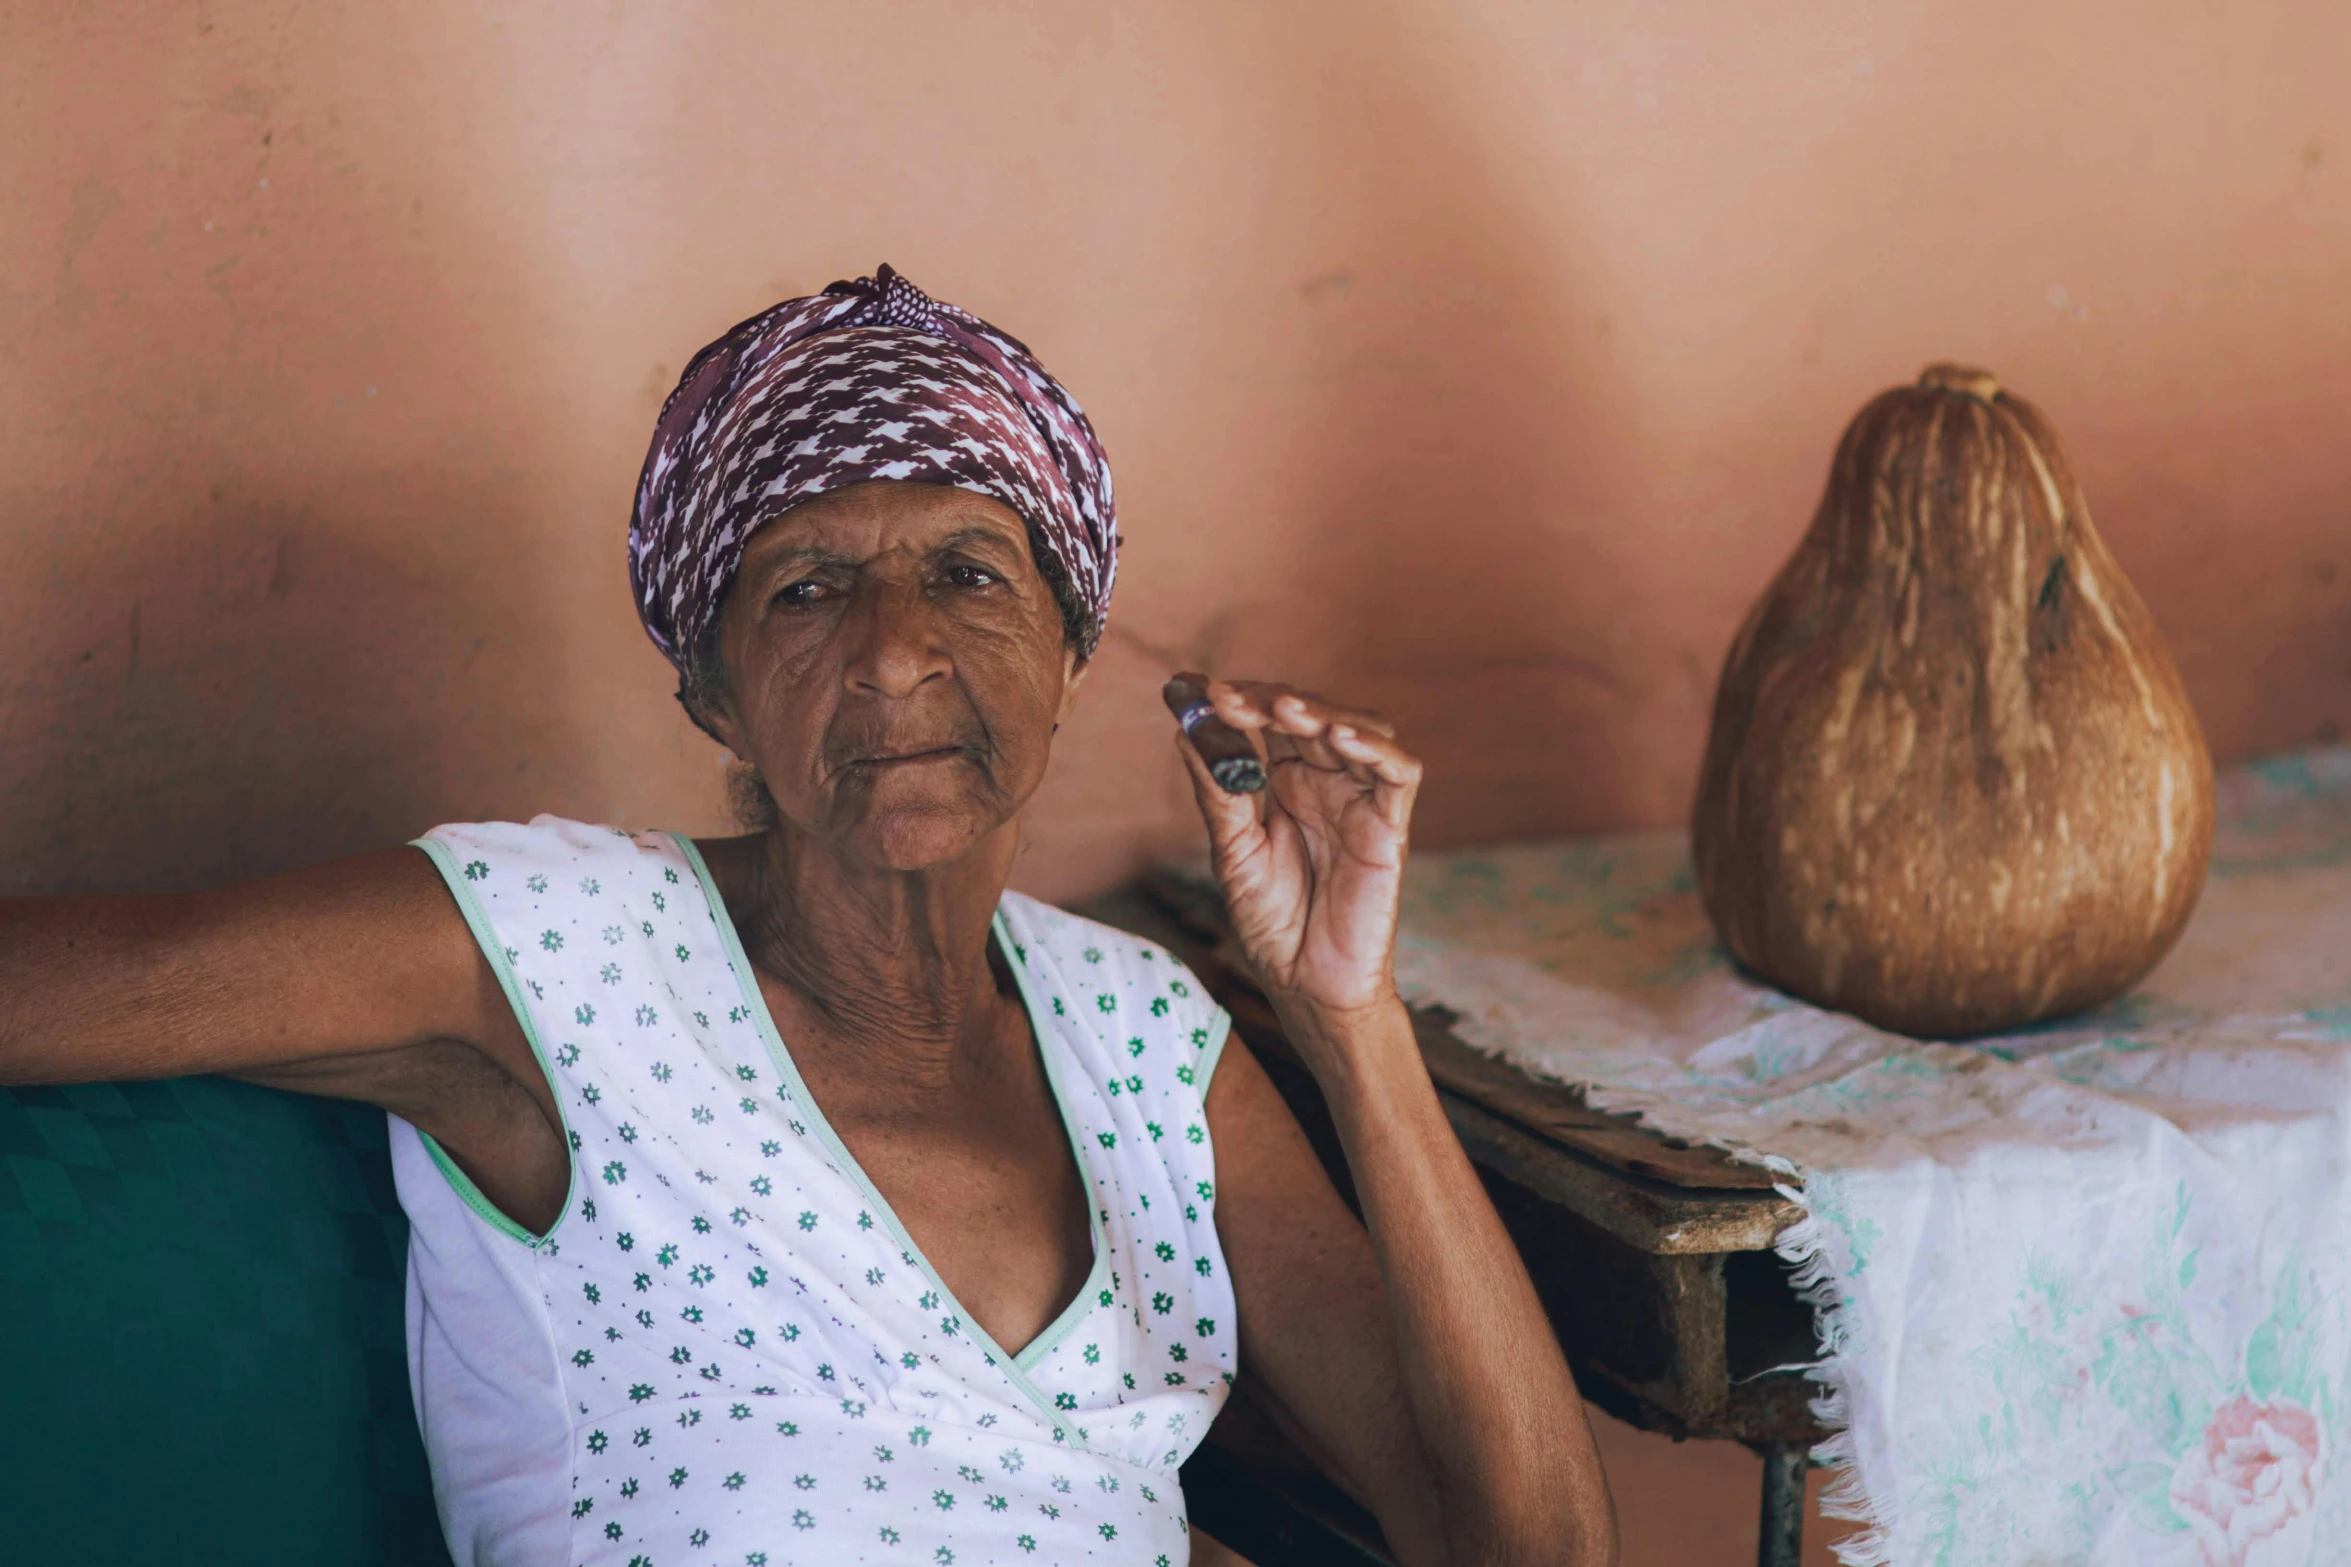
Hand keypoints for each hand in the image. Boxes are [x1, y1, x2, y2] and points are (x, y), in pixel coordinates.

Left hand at [1173, 675, 1421, 1036]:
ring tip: (1282, 709)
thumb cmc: (1274, 925)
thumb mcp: (1232, 853)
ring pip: (1357, 729)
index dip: (1240, 700)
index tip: (1201, 690)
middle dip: (1270, 699)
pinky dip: (1373, 748)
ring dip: (1321, 711)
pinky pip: (1398, 773)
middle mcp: (1325, 782)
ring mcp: (1359, 800)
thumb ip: (1218, 793)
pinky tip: (1338, 737)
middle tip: (1230, 699)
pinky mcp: (1391, 825)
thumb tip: (1184, 733)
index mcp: (1284, 783)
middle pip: (1310, 714)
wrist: (1307, 985)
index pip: (1268, 720)